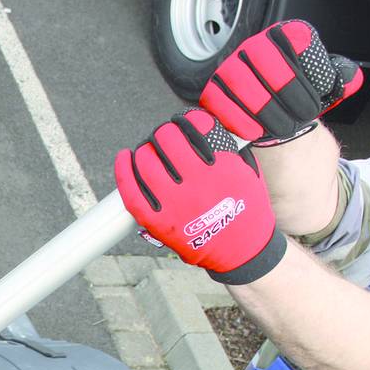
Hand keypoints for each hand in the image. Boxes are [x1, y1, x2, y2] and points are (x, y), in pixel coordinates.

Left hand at [113, 109, 285, 283]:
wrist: (242, 250)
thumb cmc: (245, 207)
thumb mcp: (246, 171)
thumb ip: (227, 148)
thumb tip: (202, 125)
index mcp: (221, 167)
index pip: (195, 126)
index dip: (187, 119)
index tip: (185, 121)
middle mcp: (197, 183)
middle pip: (166, 141)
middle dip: (163, 133)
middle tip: (163, 137)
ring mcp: (175, 204)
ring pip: (146, 162)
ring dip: (145, 149)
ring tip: (147, 149)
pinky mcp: (159, 222)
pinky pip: (132, 192)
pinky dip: (124, 171)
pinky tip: (124, 157)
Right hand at [199, 20, 362, 143]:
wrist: (275, 119)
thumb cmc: (298, 100)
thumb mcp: (323, 87)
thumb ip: (340, 79)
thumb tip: (351, 78)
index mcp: (283, 38)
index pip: (296, 37)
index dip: (307, 67)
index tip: (317, 95)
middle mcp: (253, 48)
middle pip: (264, 58)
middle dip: (286, 90)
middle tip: (302, 115)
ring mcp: (229, 69)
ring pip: (241, 80)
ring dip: (265, 107)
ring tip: (282, 126)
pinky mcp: (212, 94)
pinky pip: (221, 103)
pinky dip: (240, 120)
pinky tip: (257, 132)